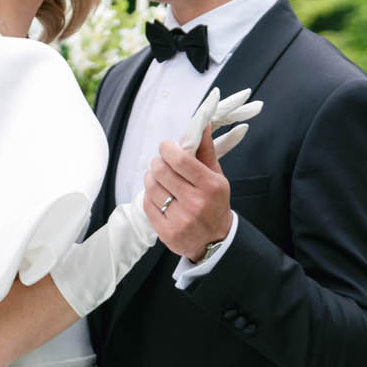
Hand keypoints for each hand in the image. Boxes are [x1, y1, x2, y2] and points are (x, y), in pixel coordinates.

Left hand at [144, 125, 234, 261]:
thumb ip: (206, 152)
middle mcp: (195, 203)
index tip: (165, 147)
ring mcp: (180, 219)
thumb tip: (203, 125)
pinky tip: (157, 194)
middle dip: (157, 162)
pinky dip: (149, 195)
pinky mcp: (167, 232)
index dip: (167, 149)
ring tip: (156, 176)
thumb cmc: (215, 204)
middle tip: (160, 162)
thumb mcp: (217, 177)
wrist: (215, 241)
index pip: (180, 159)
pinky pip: (148, 204)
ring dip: (150, 177)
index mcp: (210, 186)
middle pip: (162, 171)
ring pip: (152, 187)